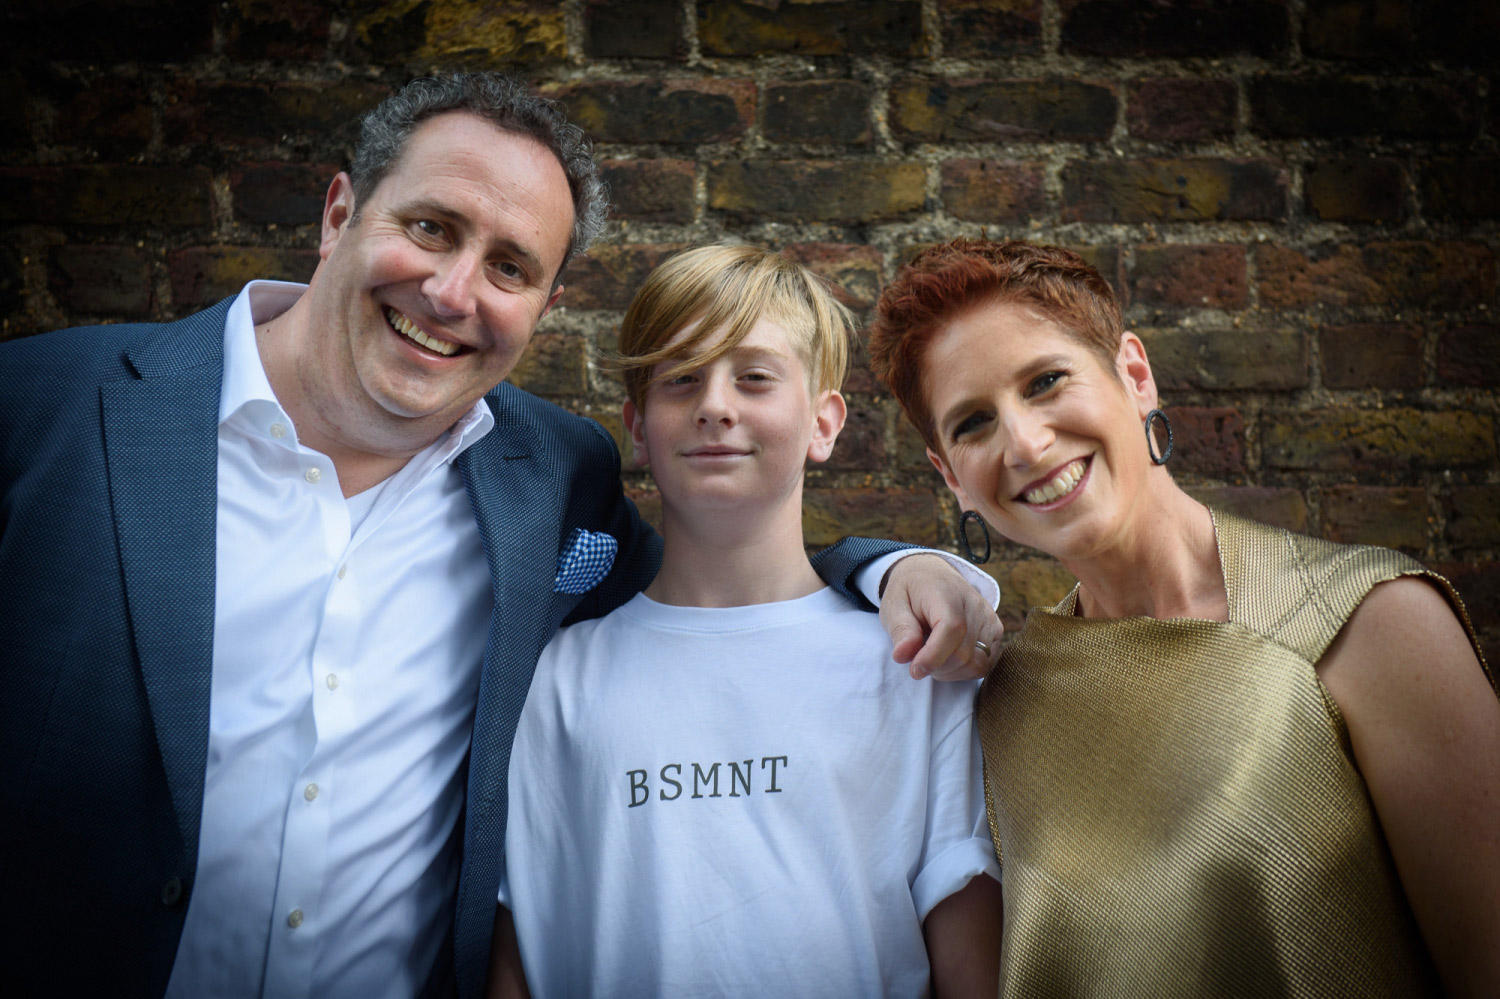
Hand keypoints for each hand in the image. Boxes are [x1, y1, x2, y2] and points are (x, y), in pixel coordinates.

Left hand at [880, 553, 1003, 680]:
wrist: (931, 575)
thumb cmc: (910, 592)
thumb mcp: (893, 605)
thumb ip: (900, 630)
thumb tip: (902, 656)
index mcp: (947, 593)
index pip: (952, 629)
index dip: (933, 656)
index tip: (914, 670)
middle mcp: (976, 605)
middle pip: (963, 654)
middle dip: (936, 667)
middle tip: (917, 657)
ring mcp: (990, 619)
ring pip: (976, 664)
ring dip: (950, 671)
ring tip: (932, 655)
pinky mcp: (996, 631)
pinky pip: (984, 665)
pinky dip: (963, 670)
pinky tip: (947, 657)